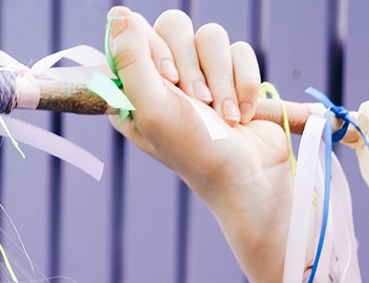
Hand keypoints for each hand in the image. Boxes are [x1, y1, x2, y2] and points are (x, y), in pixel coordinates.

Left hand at [104, 7, 292, 282]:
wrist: (250, 179)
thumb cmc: (196, 152)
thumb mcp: (153, 110)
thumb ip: (131, 60)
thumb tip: (118, 13)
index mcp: (134, 92)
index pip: (134, 34)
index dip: (154, 50)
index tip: (168, 80)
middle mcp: (164, 82)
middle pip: (174, 26)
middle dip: (194, 65)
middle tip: (199, 101)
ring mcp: (201, 78)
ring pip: (211, 35)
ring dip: (223, 79)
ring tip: (226, 116)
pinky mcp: (234, 78)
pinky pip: (240, 50)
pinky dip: (245, 83)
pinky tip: (243, 115)